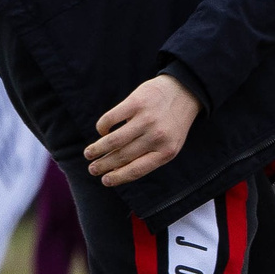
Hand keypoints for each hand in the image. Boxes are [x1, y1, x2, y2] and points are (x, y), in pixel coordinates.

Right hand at [86, 74, 200, 186]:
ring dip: (98, 149)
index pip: (138, 170)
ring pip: (114, 140)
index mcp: (167, 151)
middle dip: (104, 165)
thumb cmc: (174, 122)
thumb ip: (151, 155)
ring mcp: (146, 119)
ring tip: (89, 154)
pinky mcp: (136, 103)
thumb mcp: (171, 143)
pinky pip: (110, 119)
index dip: (118, 177)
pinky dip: (102, 127)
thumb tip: (119, 168)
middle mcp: (157, 137)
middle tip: (92, 169)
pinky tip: (102, 131)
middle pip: (122, 156)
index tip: (105, 181)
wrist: (185, 92)